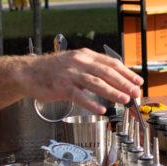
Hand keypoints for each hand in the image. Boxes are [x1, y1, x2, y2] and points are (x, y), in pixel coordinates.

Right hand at [26, 49, 141, 114]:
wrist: (28, 72)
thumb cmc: (53, 70)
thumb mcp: (75, 62)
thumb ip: (92, 68)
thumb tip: (113, 79)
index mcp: (85, 55)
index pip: (111, 63)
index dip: (126, 72)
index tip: (138, 81)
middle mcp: (79, 62)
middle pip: (106, 72)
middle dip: (124, 83)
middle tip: (135, 92)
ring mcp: (70, 74)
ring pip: (96, 83)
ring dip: (112, 92)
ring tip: (124, 100)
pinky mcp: (61, 86)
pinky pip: (79, 96)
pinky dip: (91, 104)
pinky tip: (101, 110)